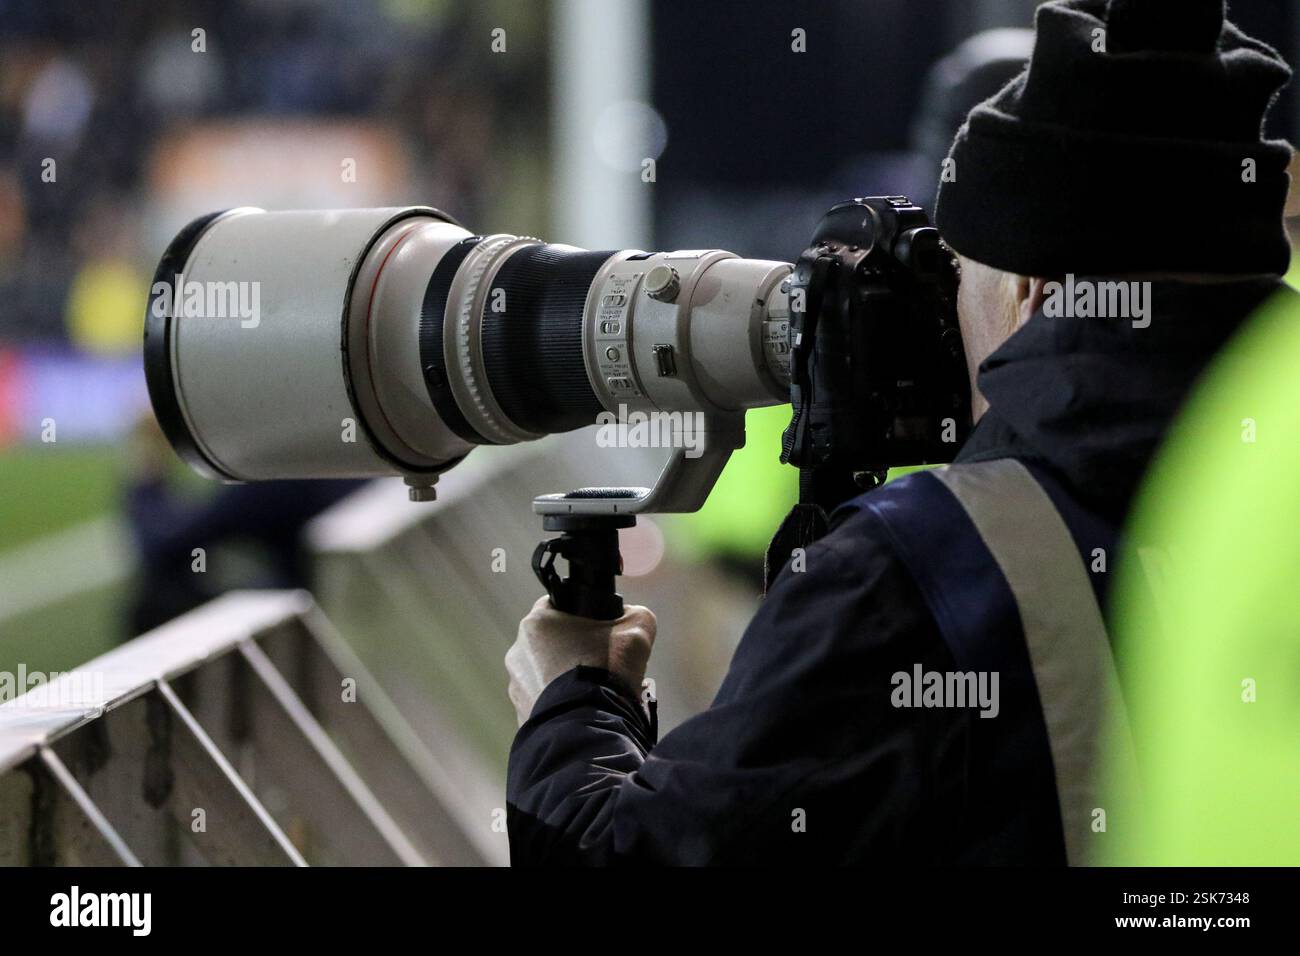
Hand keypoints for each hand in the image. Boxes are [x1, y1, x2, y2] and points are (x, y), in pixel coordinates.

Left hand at [505, 595, 656, 725]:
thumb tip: (629, 617)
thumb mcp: (637, 630)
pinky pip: (542, 702)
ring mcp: (515, 685)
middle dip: (574, 651)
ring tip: (592, 692)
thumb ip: (634, 614)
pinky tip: (580, 710)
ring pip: (544, 674)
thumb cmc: (606, 670)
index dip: (582, 616)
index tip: (599, 630)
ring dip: (563, 679)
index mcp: (537, 622)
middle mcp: (518, 651)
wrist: (588, 727)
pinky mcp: (520, 713)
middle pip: (551, 642)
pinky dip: (559, 704)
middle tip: (600, 665)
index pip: (557, 606)